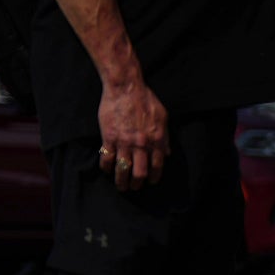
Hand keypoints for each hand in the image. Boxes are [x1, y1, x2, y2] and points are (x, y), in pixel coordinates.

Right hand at [95, 76, 169, 190]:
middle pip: (140, 173)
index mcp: (156, 140)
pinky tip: (106, 169)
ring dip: (122, 181)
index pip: (157, 166)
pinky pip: (107, 158)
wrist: (126, 88)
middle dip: (137, 184)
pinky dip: (106, 167)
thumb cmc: (145, 99)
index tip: (149, 181)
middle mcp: (141, 144)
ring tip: (121, 186)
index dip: (153, 177)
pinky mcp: (109, 138)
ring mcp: (124, 142)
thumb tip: (167, 153)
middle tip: (134, 187)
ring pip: (123, 170)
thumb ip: (165, 137)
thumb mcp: (162, 117)